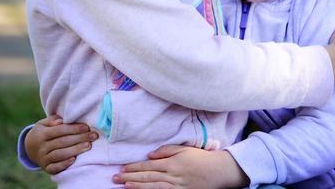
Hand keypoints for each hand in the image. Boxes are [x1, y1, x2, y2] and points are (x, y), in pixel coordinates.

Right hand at [24, 115, 97, 174]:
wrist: (30, 148)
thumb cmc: (43, 132)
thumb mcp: (43, 123)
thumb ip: (53, 120)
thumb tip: (61, 120)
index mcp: (42, 134)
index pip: (59, 130)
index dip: (74, 128)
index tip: (86, 127)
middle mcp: (42, 147)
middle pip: (62, 142)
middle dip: (79, 138)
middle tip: (93, 136)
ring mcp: (43, 159)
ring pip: (60, 154)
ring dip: (75, 150)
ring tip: (88, 146)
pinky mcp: (46, 168)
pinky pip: (55, 168)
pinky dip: (64, 164)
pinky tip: (74, 159)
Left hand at [112, 145, 247, 188]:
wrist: (218, 171)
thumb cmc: (201, 158)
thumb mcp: (184, 149)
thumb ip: (166, 150)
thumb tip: (150, 155)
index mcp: (172, 162)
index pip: (148, 166)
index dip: (134, 167)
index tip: (122, 168)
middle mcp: (172, 175)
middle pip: (147, 177)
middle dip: (130, 177)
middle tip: (115, 178)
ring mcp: (176, 187)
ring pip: (152, 187)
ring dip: (136, 187)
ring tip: (124, 186)